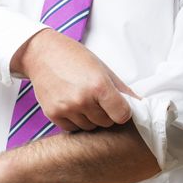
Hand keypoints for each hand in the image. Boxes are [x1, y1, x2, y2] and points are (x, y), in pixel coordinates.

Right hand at [10, 28, 139, 131]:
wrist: (41, 53)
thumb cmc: (73, 57)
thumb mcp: (101, 68)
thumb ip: (121, 89)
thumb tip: (140, 104)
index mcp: (99, 86)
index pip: (122, 115)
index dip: (122, 112)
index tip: (118, 106)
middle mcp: (83, 100)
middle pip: (105, 122)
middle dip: (105, 114)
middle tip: (96, 99)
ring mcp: (67, 109)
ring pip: (89, 127)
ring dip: (89, 118)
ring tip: (82, 100)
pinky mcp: (53, 114)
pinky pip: (72, 128)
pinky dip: (74, 121)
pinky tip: (71, 105)